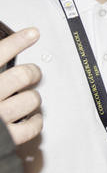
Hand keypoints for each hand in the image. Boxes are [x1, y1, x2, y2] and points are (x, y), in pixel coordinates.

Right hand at [0, 28, 42, 144]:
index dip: (17, 41)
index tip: (31, 34)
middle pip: (23, 75)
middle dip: (31, 72)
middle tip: (31, 73)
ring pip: (31, 99)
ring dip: (32, 97)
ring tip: (26, 97)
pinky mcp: (5, 138)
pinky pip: (32, 126)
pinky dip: (35, 121)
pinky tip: (30, 117)